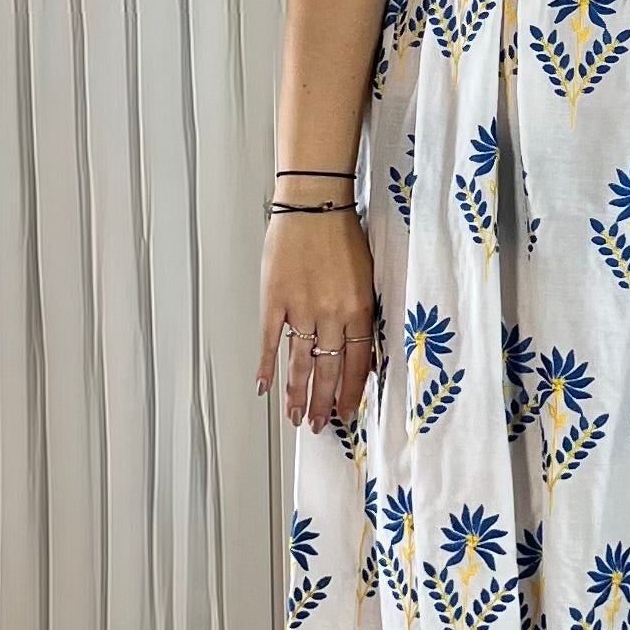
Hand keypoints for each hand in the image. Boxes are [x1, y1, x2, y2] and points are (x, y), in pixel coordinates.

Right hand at [258, 210, 378, 432]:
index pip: (357, 363)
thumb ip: (361, 312)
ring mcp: (301, 308)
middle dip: (324, 403)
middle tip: (320, 426)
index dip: (350, 392)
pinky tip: (263, 387)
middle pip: (328, 370)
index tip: (347, 412)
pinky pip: (270, 341)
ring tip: (296, 418)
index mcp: (358, 309)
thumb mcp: (366, 276)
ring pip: (300, 362)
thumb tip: (359, 348)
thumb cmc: (342, 234)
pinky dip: (266, 366)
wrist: (315, 202)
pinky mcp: (275, 299)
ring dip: (297, 393)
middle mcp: (332, 313)